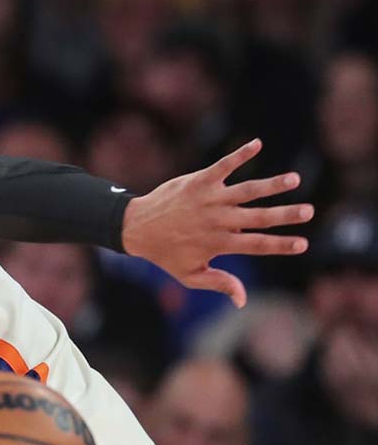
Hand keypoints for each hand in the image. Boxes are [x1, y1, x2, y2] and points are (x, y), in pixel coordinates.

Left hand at [121, 139, 311, 307]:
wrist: (135, 226)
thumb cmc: (165, 252)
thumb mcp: (189, 275)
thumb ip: (219, 283)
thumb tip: (244, 300)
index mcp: (218, 243)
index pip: (256, 245)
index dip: (280, 245)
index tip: (303, 244)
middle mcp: (216, 220)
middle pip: (257, 217)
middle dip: (285, 215)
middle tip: (309, 211)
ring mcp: (208, 199)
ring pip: (245, 191)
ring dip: (270, 184)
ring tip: (293, 178)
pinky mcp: (198, 181)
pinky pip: (222, 166)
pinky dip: (239, 155)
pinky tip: (257, 143)